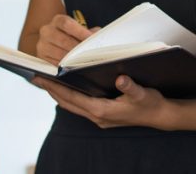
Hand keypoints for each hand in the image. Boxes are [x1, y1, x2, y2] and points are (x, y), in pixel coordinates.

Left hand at [31, 75, 165, 128]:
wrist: (159, 116)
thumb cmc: (150, 103)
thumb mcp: (142, 93)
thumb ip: (130, 86)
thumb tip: (120, 78)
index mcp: (102, 110)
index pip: (72, 97)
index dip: (55, 88)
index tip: (41, 78)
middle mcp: (97, 116)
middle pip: (67, 103)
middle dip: (51, 91)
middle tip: (36, 77)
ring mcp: (99, 118)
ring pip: (72, 106)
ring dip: (59, 95)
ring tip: (47, 83)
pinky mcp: (103, 116)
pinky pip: (80, 107)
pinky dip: (70, 98)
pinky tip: (68, 90)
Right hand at [35, 14, 95, 64]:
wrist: (54, 39)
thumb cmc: (71, 34)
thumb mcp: (79, 28)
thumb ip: (89, 31)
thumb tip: (98, 37)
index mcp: (57, 20)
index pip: (67, 24)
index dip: (79, 31)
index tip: (90, 38)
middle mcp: (47, 31)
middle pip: (63, 40)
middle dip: (78, 48)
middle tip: (89, 52)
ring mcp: (42, 45)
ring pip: (59, 53)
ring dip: (73, 58)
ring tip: (84, 60)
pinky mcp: (42, 57)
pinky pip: (55, 63)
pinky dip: (66, 66)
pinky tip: (74, 66)